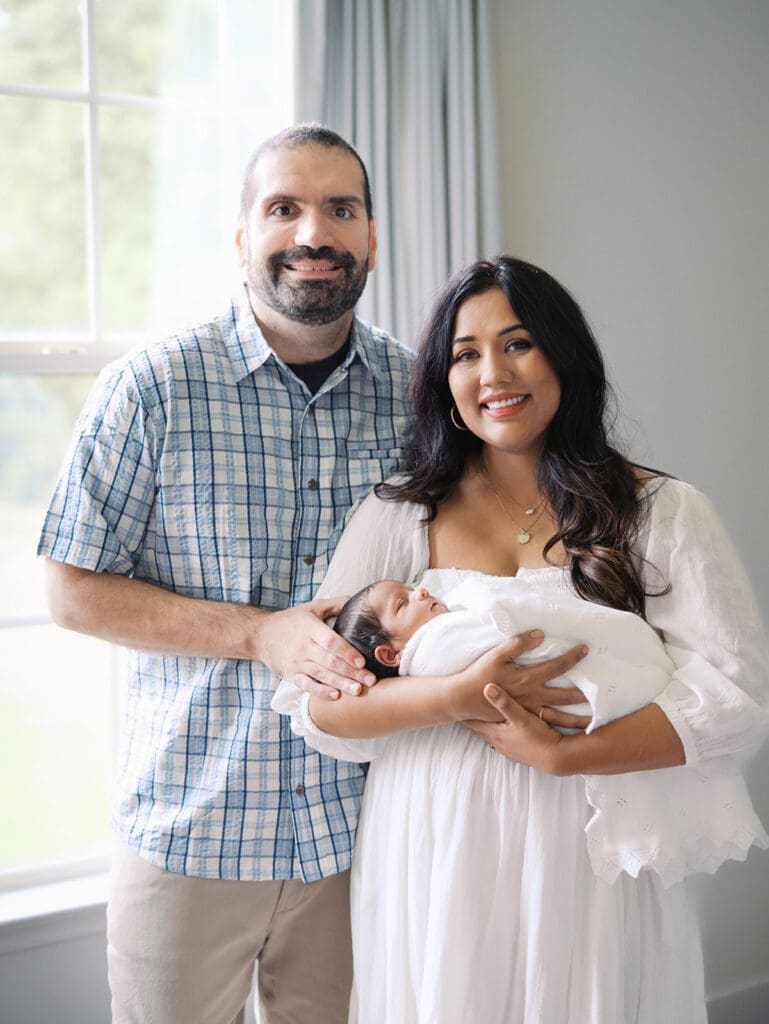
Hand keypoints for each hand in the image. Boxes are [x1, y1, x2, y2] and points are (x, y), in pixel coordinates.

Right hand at [257, 597, 375, 698]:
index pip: (331, 642)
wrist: (261, 635)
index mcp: (310, 628)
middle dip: (352, 672)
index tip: (362, 661)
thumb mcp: (311, 608)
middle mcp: (303, 646)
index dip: (347, 652)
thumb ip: (334, 605)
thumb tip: (356, 601)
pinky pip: (307, 685)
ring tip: (358, 691)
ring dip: (341, 684)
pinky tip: (336, 696)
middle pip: (330, 661)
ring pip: (321, 675)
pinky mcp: (290, 675)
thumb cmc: (291, 620)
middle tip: (370, 680)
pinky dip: (321, 692)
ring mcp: (296, 662)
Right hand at [451, 631, 589, 724]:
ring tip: (597, 718)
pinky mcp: (524, 718)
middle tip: (603, 688)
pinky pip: (548, 723)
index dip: (572, 657)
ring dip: (578, 717)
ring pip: (560, 715)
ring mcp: (529, 709)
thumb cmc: (479, 674)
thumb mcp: (496, 654)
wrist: (464, 699)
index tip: (586, 650)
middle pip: (565, 695)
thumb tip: (540, 634)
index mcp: (527, 678)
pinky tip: (574, 728)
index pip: (556, 666)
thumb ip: (517, 643)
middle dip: (584, 691)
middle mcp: (532, 696)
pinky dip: (563, 726)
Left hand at [466, 684, 583, 773]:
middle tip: (462, 711)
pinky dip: (500, 733)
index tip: (452, 706)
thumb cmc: (539, 737)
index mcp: (496, 733)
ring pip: (493, 735)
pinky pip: (504, 740)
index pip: (474, 722)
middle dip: (473, 719)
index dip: (464, 714)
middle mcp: (500, 743)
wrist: (558, 758)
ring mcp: (509, 749)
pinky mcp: (520, 752)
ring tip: (480, 719)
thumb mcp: (521, 717)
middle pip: (481, 729)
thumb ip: (504, 702)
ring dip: (487, 726)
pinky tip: (503, 731)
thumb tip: (486, 687)